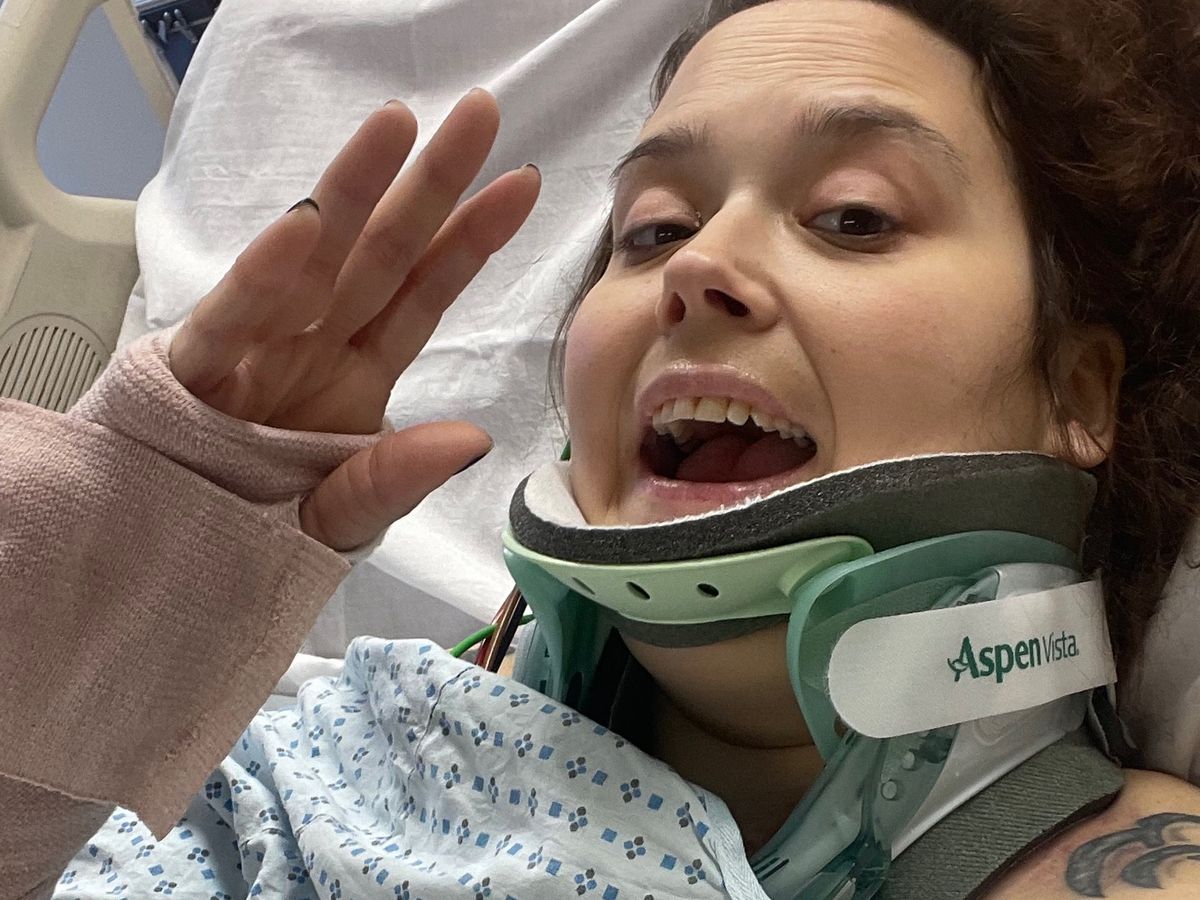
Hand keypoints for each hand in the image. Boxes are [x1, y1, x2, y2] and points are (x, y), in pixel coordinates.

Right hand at [168, 90, 539, 550]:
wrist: (170, 568)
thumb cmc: (257, 532)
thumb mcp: (343, 517)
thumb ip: (396, 478)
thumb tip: (472, 442)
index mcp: (358, 375)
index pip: (424, 293)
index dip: (471, 239)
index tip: (521, 184)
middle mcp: (314, 346)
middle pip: (382, 256)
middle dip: (429, 186)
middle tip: (478, 116)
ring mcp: (257, 350)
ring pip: (312, 263)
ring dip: (353, 194)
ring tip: (395, 129)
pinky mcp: (194, 373)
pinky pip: (231, 320)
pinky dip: (264, 277)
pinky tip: (305, 225)